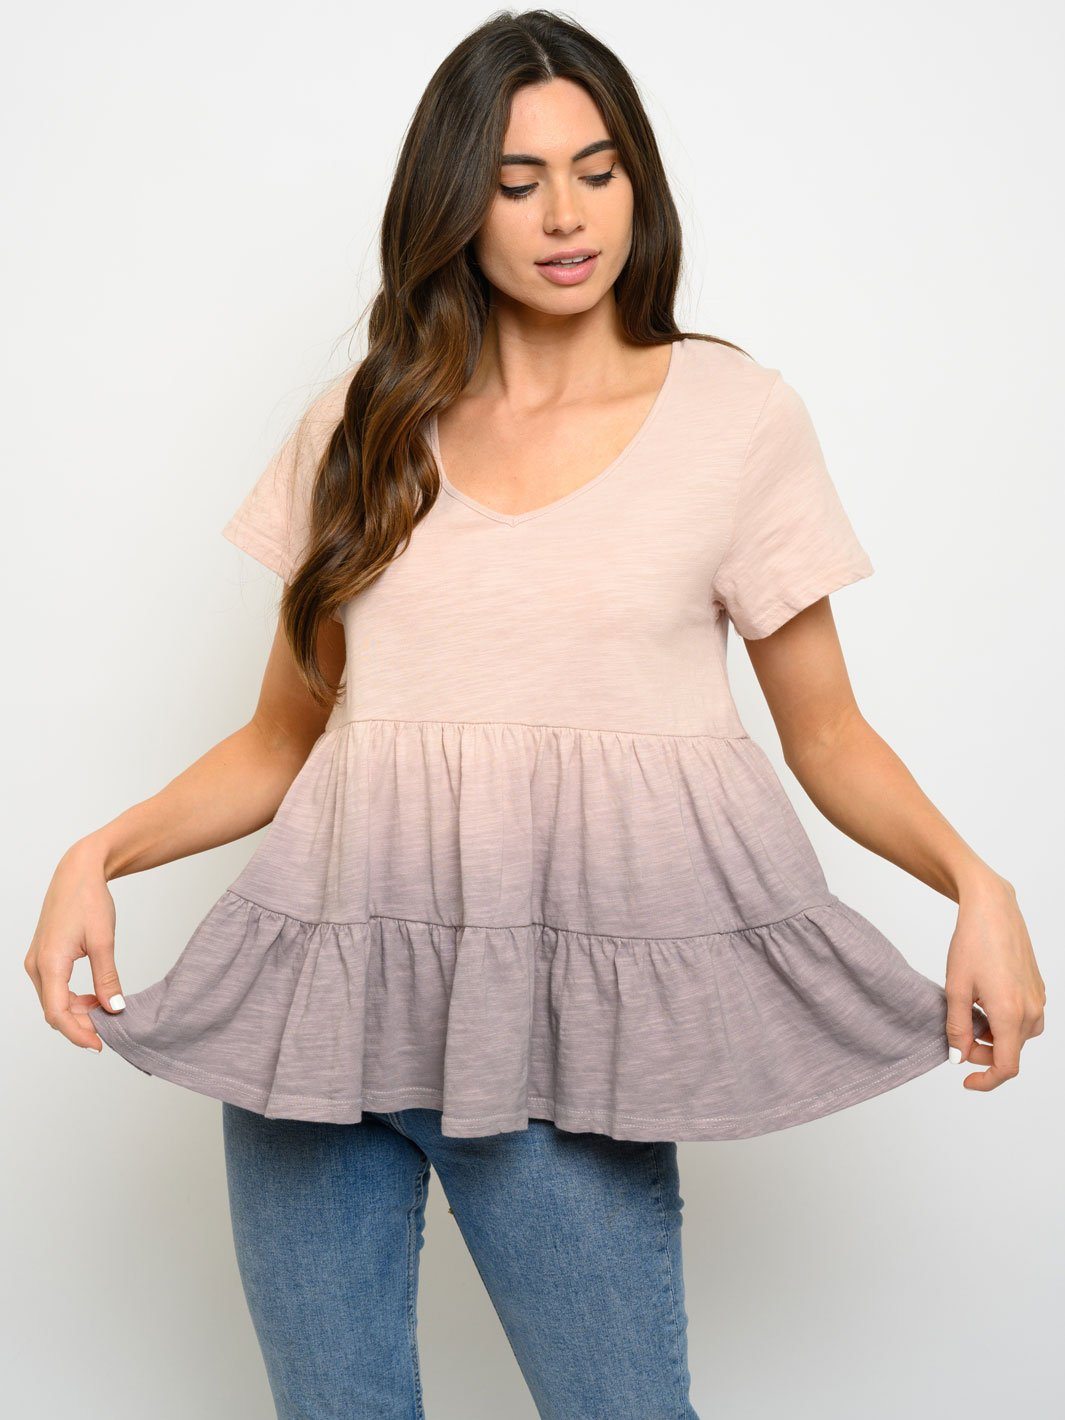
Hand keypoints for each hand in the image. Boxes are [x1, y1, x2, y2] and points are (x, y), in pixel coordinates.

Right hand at [24, 839, 126, 1050]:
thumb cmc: (89, 901)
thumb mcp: (104, 941)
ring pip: (53, 1001)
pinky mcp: (43, 957)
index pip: (57, 1013)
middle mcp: (36, 965)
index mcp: (49, 963)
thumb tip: (115, 1009)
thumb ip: (107, 979)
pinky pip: (53, 988)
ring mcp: (37, 961)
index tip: (100, 1044)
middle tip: (110, 1030)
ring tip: (105, 1012)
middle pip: (54, 1010)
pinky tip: (94, 998)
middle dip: (80, 1025)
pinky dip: (72, 998)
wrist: (78, 873)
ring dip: (77, 1012)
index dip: (78, 1033)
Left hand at [944, 872, 1044, 1090]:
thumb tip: (958, 1057)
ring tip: (969, 1013)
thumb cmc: (972, 943)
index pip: (1006, 1067)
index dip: (986, 1080)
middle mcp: (1031, 1010)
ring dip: (994, 1036)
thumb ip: (956, 1028)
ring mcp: (1038, 998)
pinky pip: (1023, 1017)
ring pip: (1018, 1036)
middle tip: (957, 1037)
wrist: (992, 908)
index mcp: (1011, 1015)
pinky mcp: (1037, 987)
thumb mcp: (955, 988)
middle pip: (1010, 1052)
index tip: (966, 1080)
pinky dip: (1003, 1020)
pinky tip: (984, 1000)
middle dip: (983, 1053)